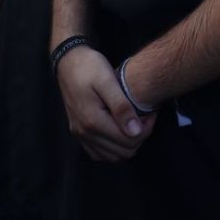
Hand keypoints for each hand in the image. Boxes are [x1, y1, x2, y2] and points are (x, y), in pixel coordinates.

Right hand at [56, 46, 154, 160]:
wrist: (68, 62)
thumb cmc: (89, 67)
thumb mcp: (107, 80)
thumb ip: (121, 107)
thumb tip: (135, 131)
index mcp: (93, 120)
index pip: (129, 140)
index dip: (146, 130)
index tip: (150, 113)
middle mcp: (85, 132)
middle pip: (123, 152)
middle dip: (139, 137)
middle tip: (144, 117)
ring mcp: (80, 134)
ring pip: (112, 157)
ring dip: (127, 145)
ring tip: (133, 124)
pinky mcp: (78, 133)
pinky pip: (98, 154)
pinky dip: (112, 149)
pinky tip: (119, 132)